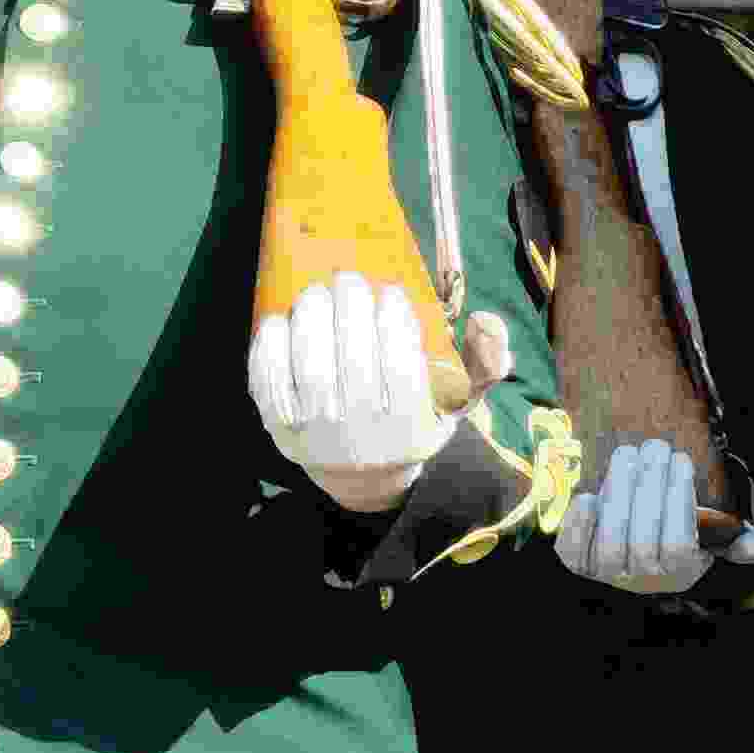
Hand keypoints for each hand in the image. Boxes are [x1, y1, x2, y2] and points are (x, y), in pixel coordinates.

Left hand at [248, 274, 511, 513]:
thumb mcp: (459, 402)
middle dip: (349, 308)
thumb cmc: (414, 420)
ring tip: (316, 290)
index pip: (403, 368)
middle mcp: (362, 438)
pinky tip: (280, 319)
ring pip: (310, 370)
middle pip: (354, 363)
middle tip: (349, 277)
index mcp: (410, 431)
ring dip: (311, 319)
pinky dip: (270, 346)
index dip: (394, 322)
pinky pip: (268, 384)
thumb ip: (485, 363)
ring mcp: (316, 437)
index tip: (390, 290)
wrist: (361, 475)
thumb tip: (486, 320)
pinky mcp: (278, 431)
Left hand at [555, 435, 753, 596]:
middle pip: (641, 541)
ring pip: (609, 542)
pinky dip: (578, 525)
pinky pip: (572, 552)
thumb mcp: (708, 538)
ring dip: (617, 494)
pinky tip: (587, 495)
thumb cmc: (673, 534)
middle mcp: (640, 581)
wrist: (630, 556)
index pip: (679, 546)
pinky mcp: (576, 563)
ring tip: (628, 454)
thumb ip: (733, 540)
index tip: (681, 461)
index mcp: (677, 574)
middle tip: (655, 447)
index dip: (679, 503)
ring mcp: (605, 574)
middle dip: (649, 488)